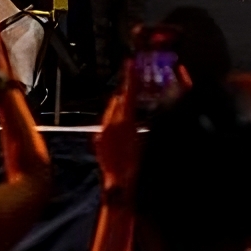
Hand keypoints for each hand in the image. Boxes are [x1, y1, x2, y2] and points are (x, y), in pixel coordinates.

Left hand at [94, 64, 142, 188]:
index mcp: (124, 122)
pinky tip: (123, 127)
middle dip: (127, 92)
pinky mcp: (99, 140)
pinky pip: (107, 123)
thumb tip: (151, 112)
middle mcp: (110, 124)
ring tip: (131, 107)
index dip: (131, 77)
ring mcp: (103, 132)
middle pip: (119, 100)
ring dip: (121, 107)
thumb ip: (148, 124)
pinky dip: (115, 120)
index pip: (129, 93)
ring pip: (111, 111)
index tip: (130, 62)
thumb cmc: (136, 169)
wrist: (119, 188)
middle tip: (135, 84)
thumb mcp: (147, 143)